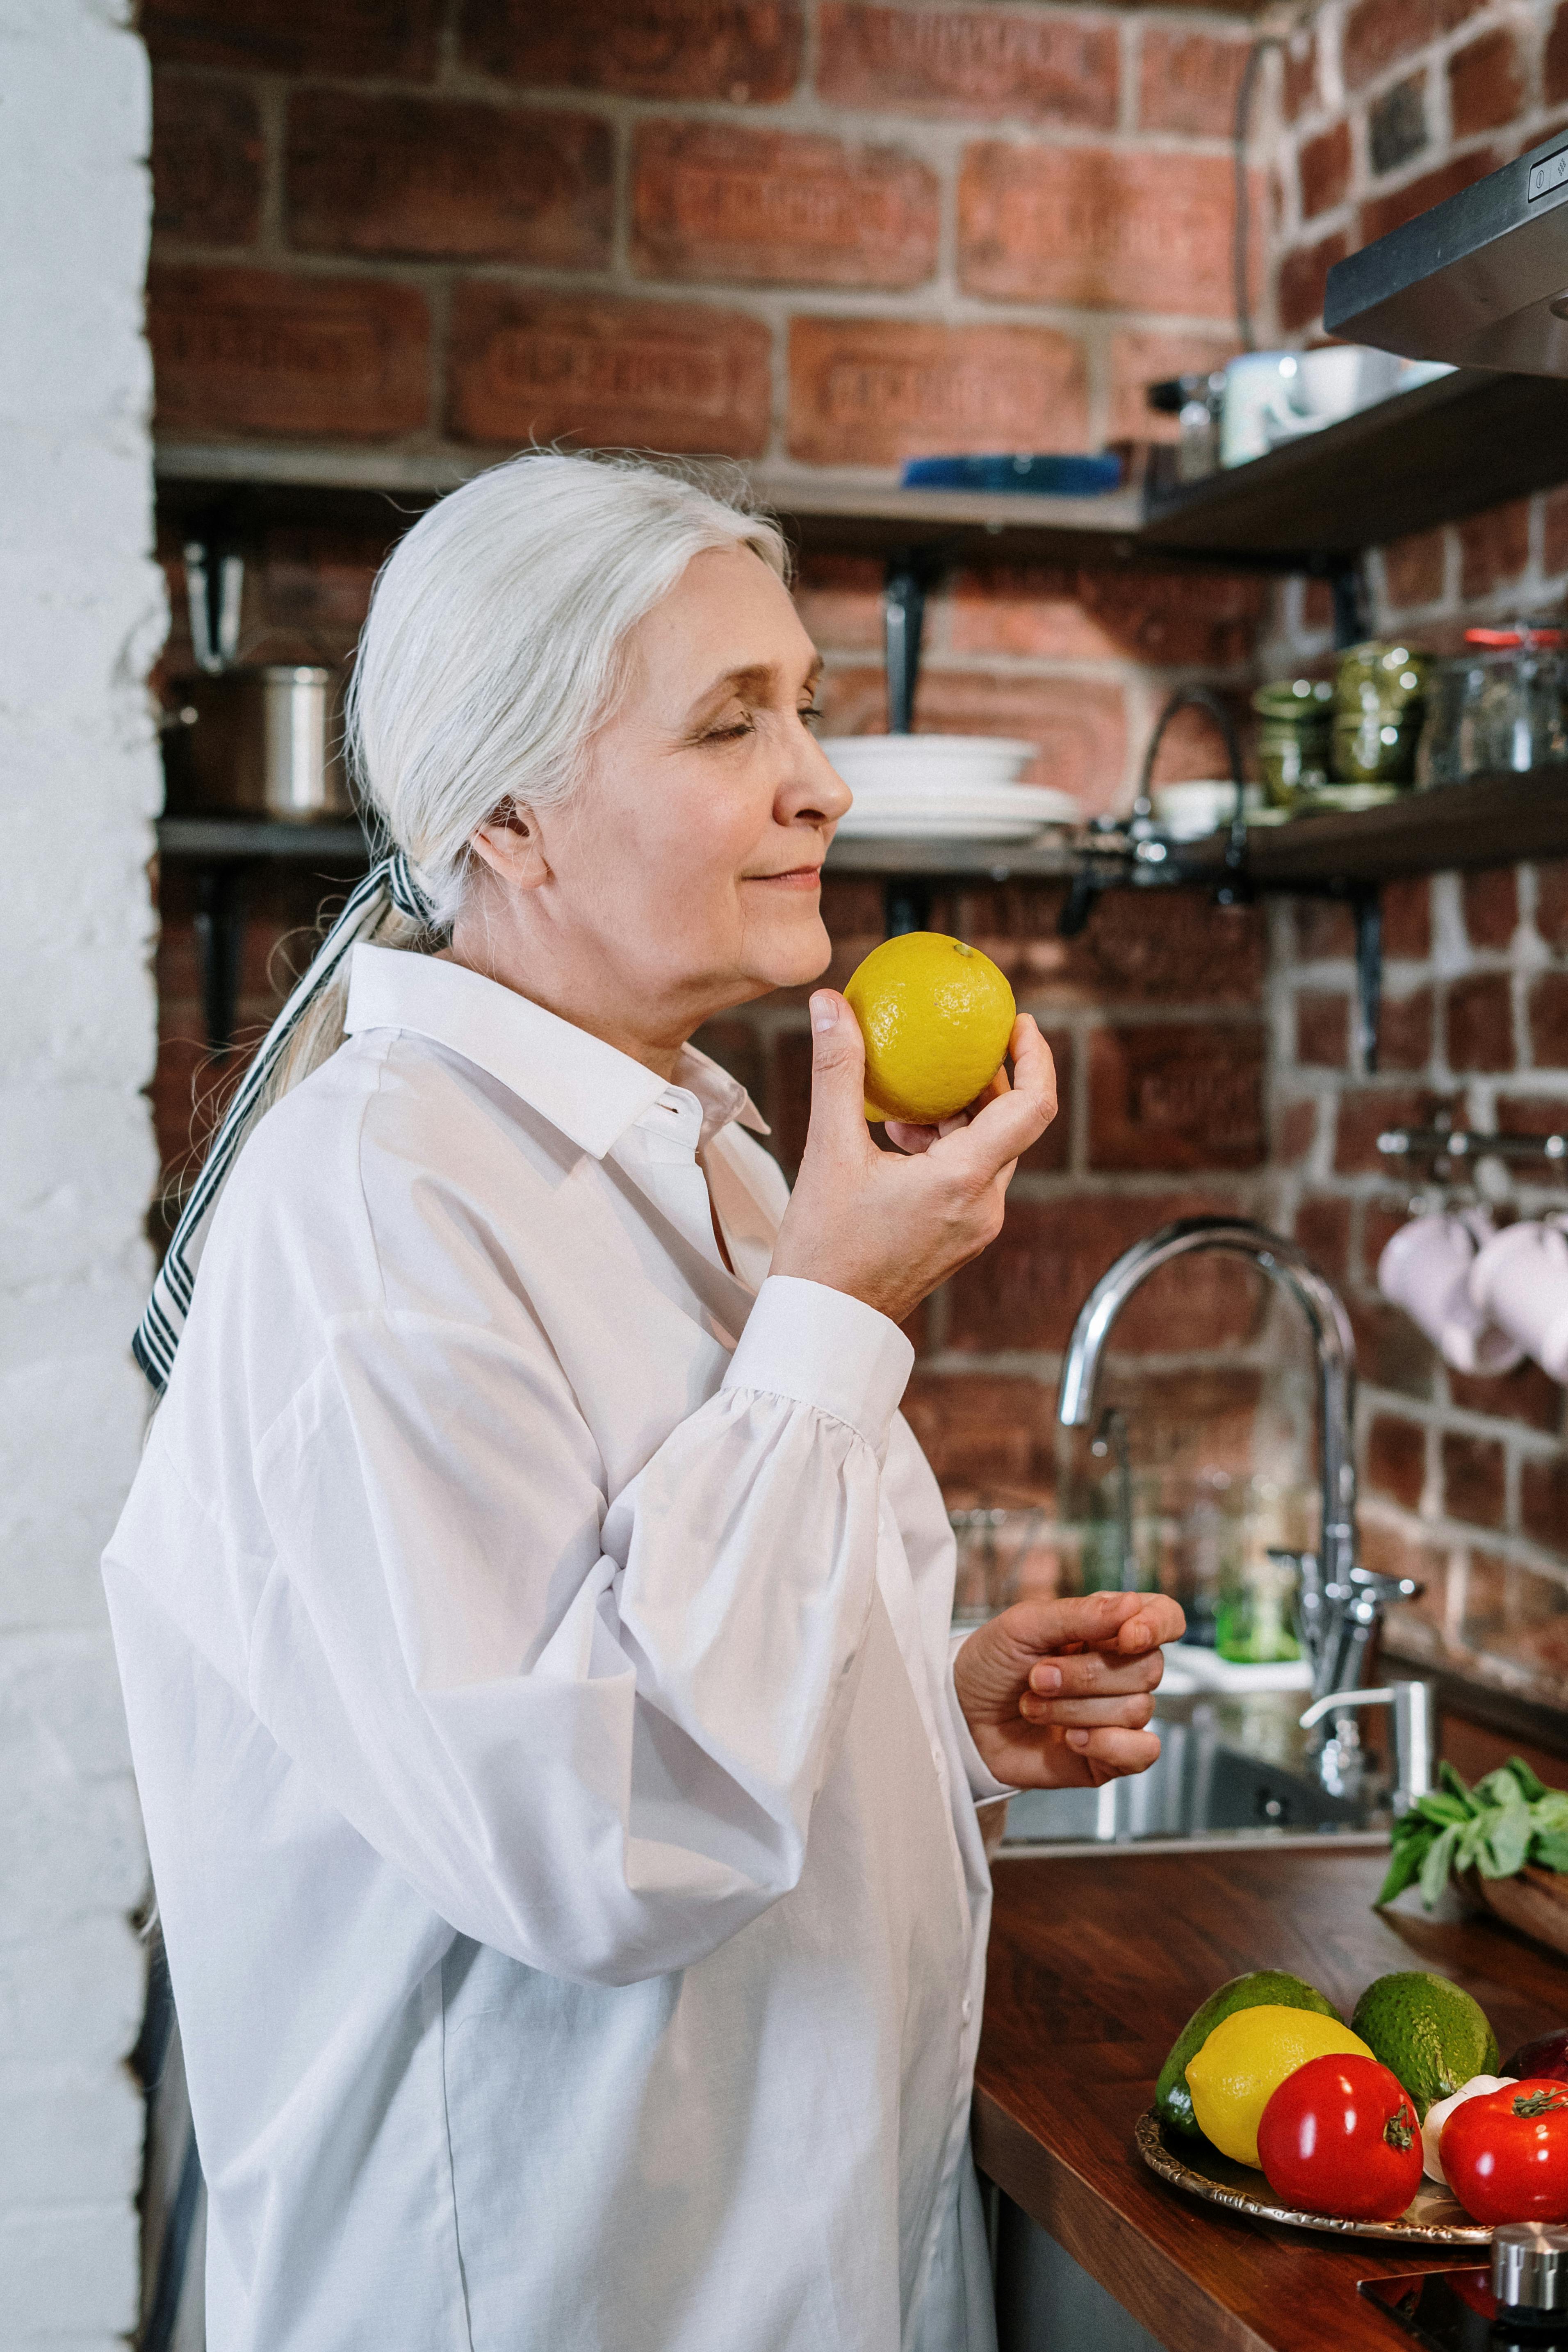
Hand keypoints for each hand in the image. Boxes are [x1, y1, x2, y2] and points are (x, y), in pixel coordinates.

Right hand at [769, 994, 1055, 1327]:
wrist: (824, 1321)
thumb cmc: (825, 1248)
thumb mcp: (828, 1150)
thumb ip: (837, 1070)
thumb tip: (831, 1004)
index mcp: (964, 1180)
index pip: (1034, 1107)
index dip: (1035, 1057)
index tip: (1018, 1023)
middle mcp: (983, 1205)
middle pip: (1011, 1125)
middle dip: (985, 1082)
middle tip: (954, 1047)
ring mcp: (975, 1226)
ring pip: (988, 1152)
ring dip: (958, 1116)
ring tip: (905, 1105)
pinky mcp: (960, 1238)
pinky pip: (970, 1178)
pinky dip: (946, 1148)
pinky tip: (899, 1139)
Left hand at [953, 1590, 1186, 1789]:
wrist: (959, 1718)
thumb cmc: (990, 1663)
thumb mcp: (1023, 1625)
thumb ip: (1079, 1615)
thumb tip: (1133, 1605)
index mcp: (1107, 1627)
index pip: (1165, 1617)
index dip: (1157, 1625)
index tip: (1126, 1636)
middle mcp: (1121, 1668)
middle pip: (1148, 1668)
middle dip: (1086, 1675)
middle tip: (1035, 1677)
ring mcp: (1119, 1714)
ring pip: (1136, 1709)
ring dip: (1074, 1709)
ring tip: (1031, 1706)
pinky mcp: (1111, 1756)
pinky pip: (1142, 1752)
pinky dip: (1106, 1744)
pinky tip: (1069, 1739)